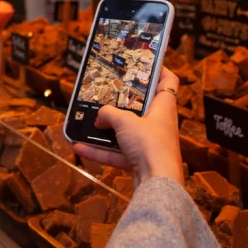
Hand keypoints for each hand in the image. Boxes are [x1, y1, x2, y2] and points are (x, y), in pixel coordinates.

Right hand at [73, 67, 183, 187]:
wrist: (157, 183)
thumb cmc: (150, 145)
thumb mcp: (125, 121)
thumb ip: (109, 113)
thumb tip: (100, 114)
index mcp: (164, 107)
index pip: (168, 81)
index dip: (158, 70)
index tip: (142, 63)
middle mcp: (159, 124)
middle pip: (142, 107)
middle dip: (122, 102)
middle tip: (106, 92)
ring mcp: (149, 144)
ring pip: (126, 132)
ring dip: (106, 130)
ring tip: (87, 123)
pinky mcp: (140, 161)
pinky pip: (117, 153)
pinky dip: (100, 151)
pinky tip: (80, 147)